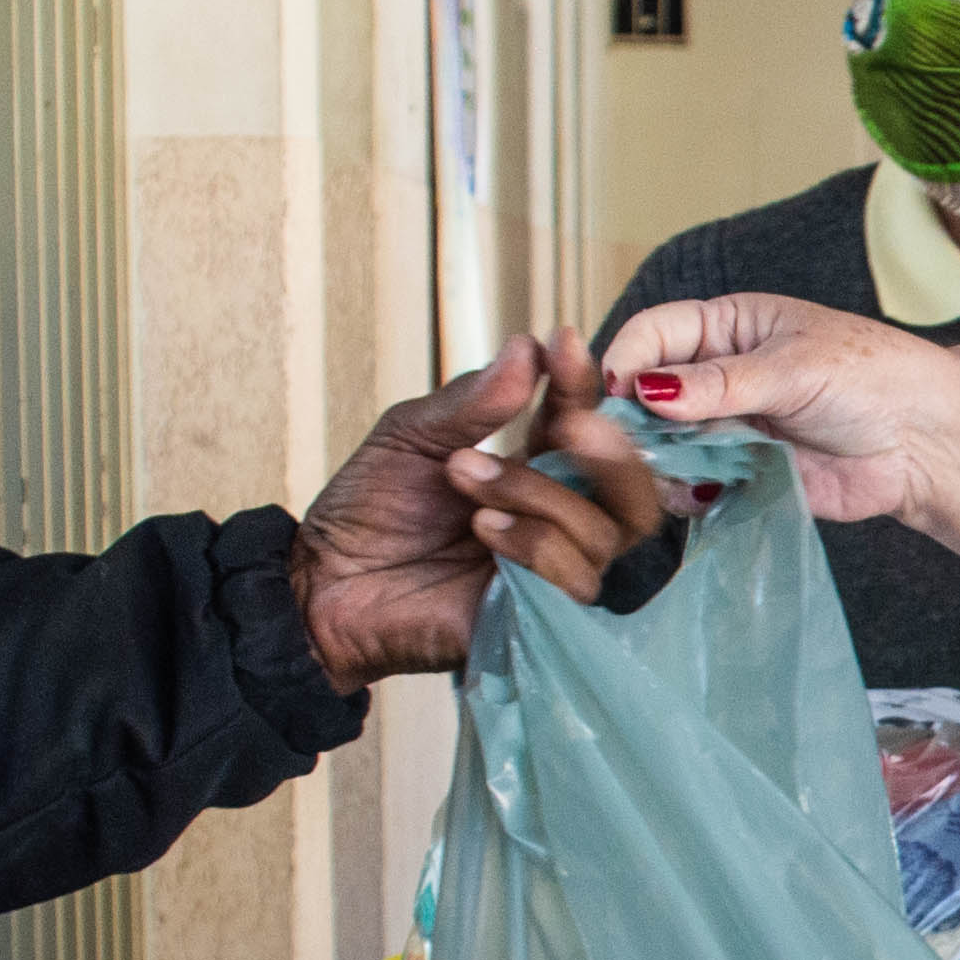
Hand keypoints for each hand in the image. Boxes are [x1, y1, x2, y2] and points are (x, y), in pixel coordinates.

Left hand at [294, 336, 664, 680]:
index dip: (584, 386)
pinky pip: (576, 578)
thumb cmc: (367, 511)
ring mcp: (551, 571)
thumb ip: (473, 400)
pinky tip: (483, 528)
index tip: (563, 343)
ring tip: (467, 478)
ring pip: (603, 531)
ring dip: (538, 493)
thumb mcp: (413, 436)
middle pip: (634, 492)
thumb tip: (527, 349)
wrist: (326, 583)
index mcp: (534, 469)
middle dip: (609, 452)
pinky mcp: (540, 616)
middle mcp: (555, 520)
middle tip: (564, 424)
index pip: (587, 427)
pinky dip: (535, 544)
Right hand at [603, 292, 959, 524]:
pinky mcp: (744, 475)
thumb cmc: (873, 378)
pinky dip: (688, 494)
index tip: (615, 394)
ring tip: (667, 474)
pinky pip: (696, 486)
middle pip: (646, 395)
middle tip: (629, 446)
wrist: (927, 440)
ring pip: (664, 445)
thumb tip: (648, 391)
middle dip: (633, 420)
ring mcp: (728, 427)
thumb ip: (721, 384)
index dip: (625, 360)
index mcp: (727, 327)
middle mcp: (717, 376)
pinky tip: (700, 495)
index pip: (653, 334)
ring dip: (657, 461)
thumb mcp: (795, 368)